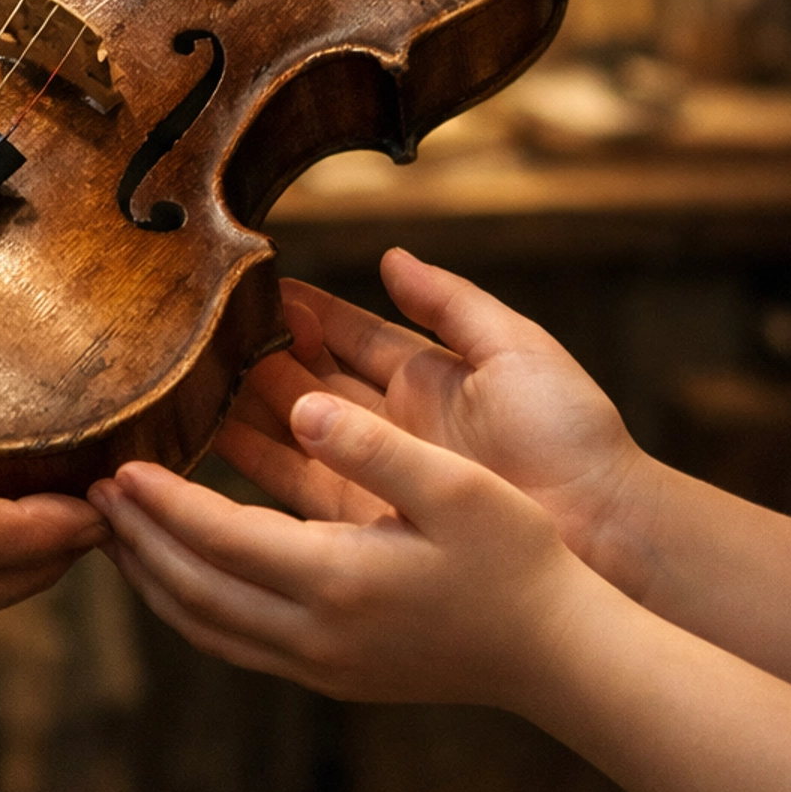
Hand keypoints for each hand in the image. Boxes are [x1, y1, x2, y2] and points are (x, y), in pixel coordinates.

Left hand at [92, 389, 580, 707]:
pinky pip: (237, 645)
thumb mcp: (456, 486)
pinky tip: (185, 576)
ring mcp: (321, 666)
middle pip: (194, 590)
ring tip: (120, 534)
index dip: (161, 503)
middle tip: (93, 494)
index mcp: (338, 579)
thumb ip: (373, 446)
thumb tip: (299, 409)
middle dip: (138, 542)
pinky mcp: (334, 677)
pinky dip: (194, 609)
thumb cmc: (517, 558)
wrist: (559, 655)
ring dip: (156, 580)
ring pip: (208, 628)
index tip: (116, 468)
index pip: (219, 539)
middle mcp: (316, 635)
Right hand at [216, 249, 651, 595]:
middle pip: (307, 382)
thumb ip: (452, 304)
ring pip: (293, 433)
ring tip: (183, 385)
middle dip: (252, 357)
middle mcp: (396, 424)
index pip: (345, 333)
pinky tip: (207, 446)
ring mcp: (380, 472)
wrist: (606, 534)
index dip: (298, 311)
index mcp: (430, 375)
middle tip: (191, 336)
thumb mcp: (518, 350)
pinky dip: (255, 468)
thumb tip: (392, 257)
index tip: (243, 287)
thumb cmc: (575, 439)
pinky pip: (299, 490)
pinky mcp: (372, 523)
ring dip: (242, 409)